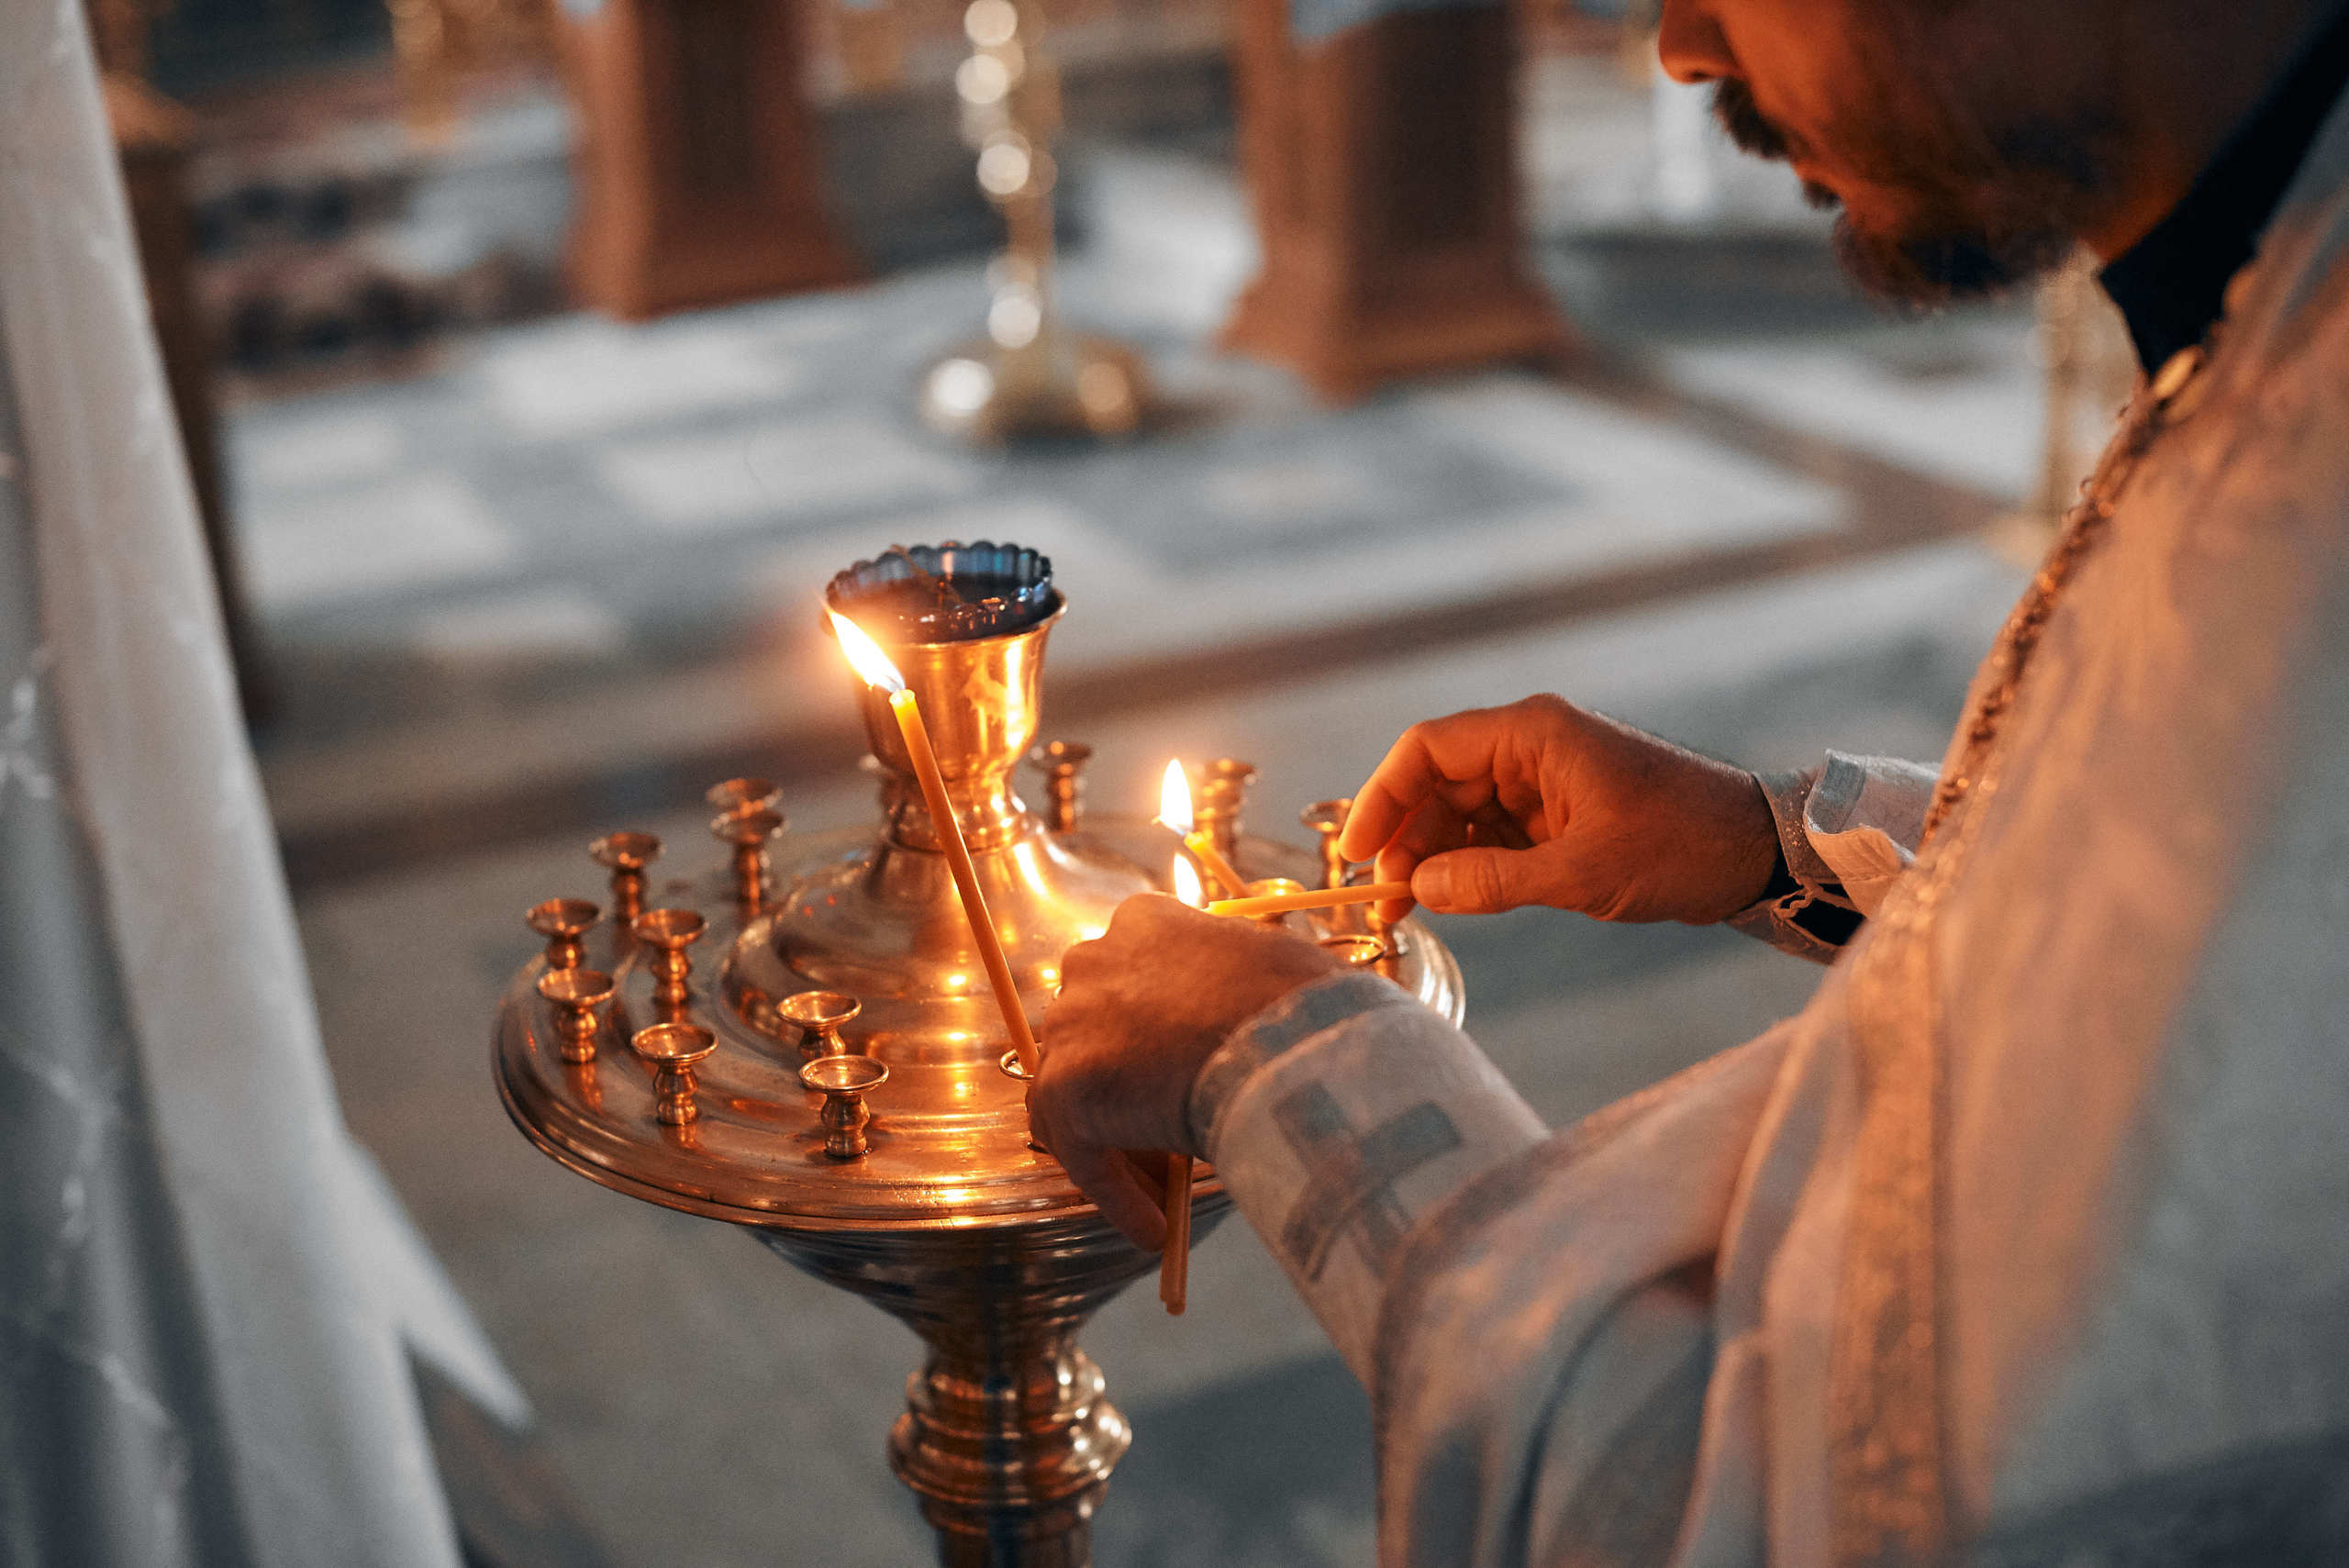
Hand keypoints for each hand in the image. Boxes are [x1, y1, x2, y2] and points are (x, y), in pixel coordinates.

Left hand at [1030, 893, 1344, 1248]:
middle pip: (1092, 1038)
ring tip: (1158, 1197)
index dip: (1146, 1039)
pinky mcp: (1068, 1083)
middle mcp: (1094, 960)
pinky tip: (1154, 1229)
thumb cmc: (1304, 1003)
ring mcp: (1073, 1021)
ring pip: (1076, 1098)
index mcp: (1143, 922)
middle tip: (1162, 1141)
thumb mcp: (1267, 970)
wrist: (1292, 1037)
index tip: (1170, 1076)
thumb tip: (1246, 1026)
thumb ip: (1234, 988)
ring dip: (1115, 1148)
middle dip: (1123, 1089)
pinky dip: (1114, 1193)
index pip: (1126, 984)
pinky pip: (1082, 1153)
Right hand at [1337, 695, 1778, 926]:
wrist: (1758, 852)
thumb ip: (1495, 880)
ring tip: (1407, 908)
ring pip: (1460, 810)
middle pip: (1437, 782)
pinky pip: (1491, 831)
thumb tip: (1419, 888)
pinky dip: (1465, 863)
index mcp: (1534, 734)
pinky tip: (1448, 900)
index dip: (1382, 797)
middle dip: (1403, 838)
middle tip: (1383, 899)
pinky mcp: (1557, 811)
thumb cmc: (1683, 845)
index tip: (1358, 851)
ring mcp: (1544, 778)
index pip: (1427, 749)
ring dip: (1430, 856)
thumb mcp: (1584, 872)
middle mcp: (1531, 745)